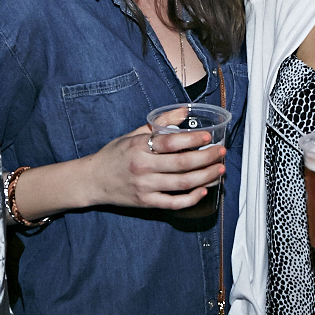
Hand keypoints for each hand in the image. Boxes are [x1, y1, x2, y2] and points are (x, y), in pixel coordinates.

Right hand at [89, 125, 226, 211]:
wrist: (93, 180)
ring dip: (205, 177)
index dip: (191, 140)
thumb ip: (160, 123)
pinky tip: (203, 191)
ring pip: (182, 184)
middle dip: (206, 159)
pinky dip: (191, 199)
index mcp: (139, 147)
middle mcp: (142, 167)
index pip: (169, 143)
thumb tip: (184, 111)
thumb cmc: (114, 154)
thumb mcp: (133, 134)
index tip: (208, 138)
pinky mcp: (146, 203)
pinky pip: (173, 203)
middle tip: (221, 153)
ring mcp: (145, 187)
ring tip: (219, 170)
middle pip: (181, 165)